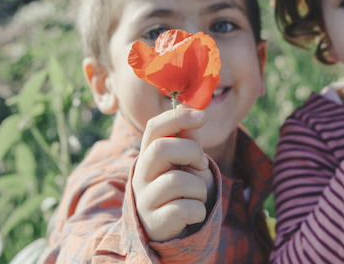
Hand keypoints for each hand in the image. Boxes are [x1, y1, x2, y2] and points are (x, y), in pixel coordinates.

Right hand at [132, 108, 215, 241]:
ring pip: (177, 182)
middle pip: (160, 149)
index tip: (202, 116)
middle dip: (190, 151)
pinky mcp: (155, 222)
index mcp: (148, 155)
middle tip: (200, 164)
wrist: (176, 232)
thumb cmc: (184, 193)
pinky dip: (199, 211)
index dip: (176, 117)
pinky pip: (185, 209)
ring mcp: (145, 199)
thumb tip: (192, 112)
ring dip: (198, 188)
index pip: (153, 127)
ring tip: (196, 196)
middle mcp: (141, 175)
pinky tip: (193, 215)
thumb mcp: (189, 165)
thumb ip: (189, 142)